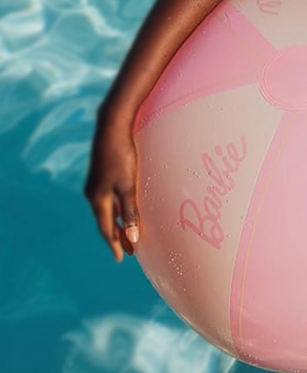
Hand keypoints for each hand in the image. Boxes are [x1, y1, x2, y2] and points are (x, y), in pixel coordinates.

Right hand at [85, 105, 138, 261]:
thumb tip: (133, 238)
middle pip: (107, 222)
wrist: (112, 128)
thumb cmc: (122, 157)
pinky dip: (118, 211)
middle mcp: (93, 194)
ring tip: (130, 236)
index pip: (106, 229)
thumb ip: (131, 212)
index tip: (123, 258)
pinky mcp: (102, 176)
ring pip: (108, 211)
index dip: (115, 244)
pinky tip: (125, 212)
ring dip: (119, 224)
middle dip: (119, 237)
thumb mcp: (128, 186)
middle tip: (131, 252)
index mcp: (98, 199)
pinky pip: (109, 201)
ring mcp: (96, 185)